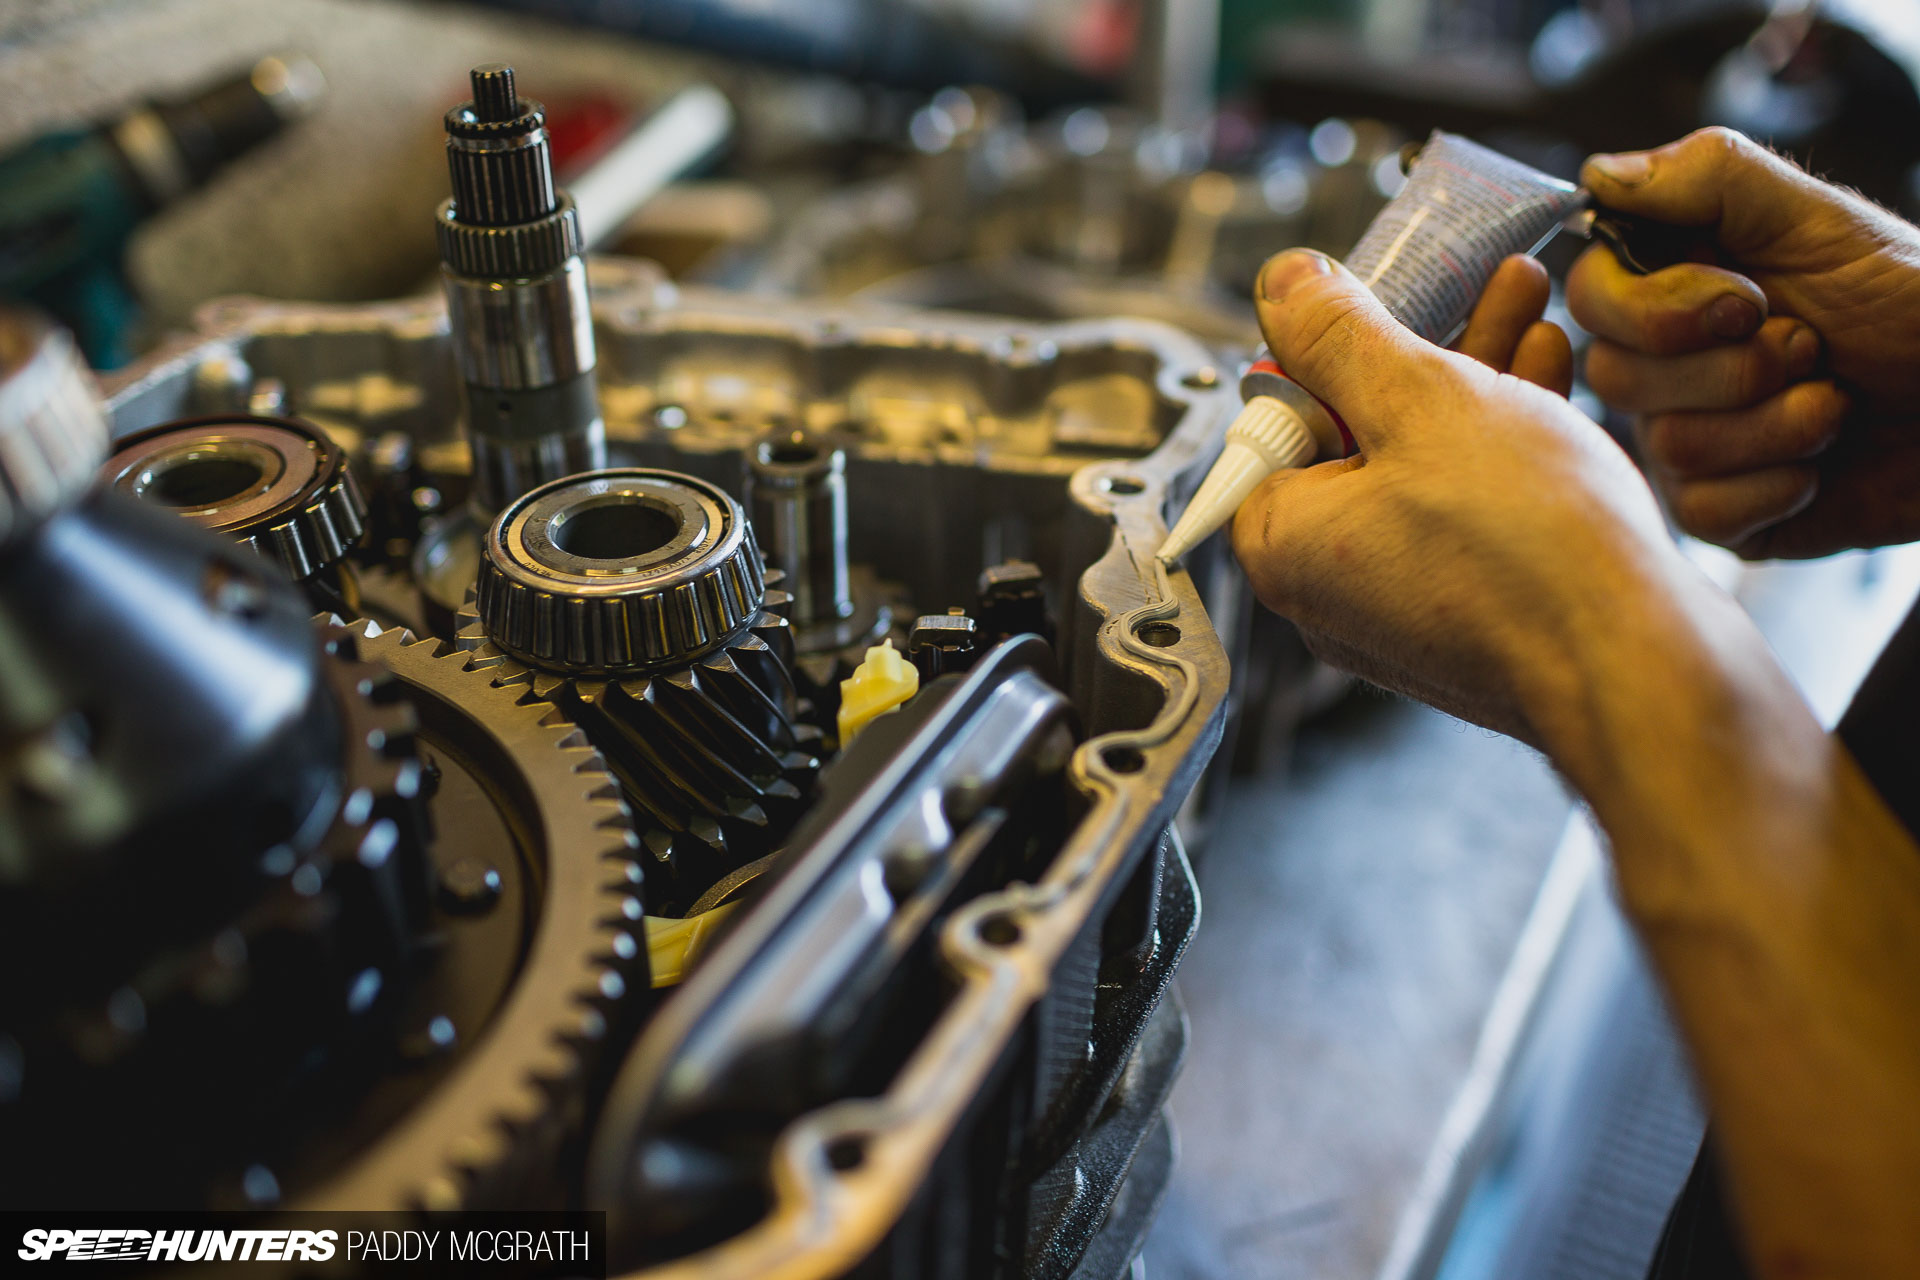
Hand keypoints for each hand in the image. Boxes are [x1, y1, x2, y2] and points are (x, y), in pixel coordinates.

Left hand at [1231, 248, 1702, 748]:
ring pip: (1423, 471)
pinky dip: (1500, 447)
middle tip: (1474, 281)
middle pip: (1356, 440)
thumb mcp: (1418, 399)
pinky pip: (1467, 517)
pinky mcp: (1467, 622)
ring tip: (1526, 300)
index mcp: (1281, 543)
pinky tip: (1548, 374)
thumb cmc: (1523, 545)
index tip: (1386, 296)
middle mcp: (1325, 591)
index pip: (1275, 422)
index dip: (1333, 349)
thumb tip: (1281, 284)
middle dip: (1423, 347)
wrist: (1635, 664)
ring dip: (1473, 380)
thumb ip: (1341, 336)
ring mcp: (1398, 613)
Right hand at [1569, 127, 1919, 556]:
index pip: (1587, 296)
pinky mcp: (1720, 509)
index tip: (1746, 302)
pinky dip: (1778, 483)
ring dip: (1776, 424)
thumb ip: (1708, 177)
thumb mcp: (1818, 219)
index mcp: (1677, 284)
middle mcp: (1667, 364)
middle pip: (1616, 376)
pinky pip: (1701, 510)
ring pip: (1669, 446)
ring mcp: (1687, 439)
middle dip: (1733, 368)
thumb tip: (1598, 175)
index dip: (1654, 309)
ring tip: (1834, 402)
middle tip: (1811, 347)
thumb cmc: (1912, 302)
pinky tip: (1821, 464)